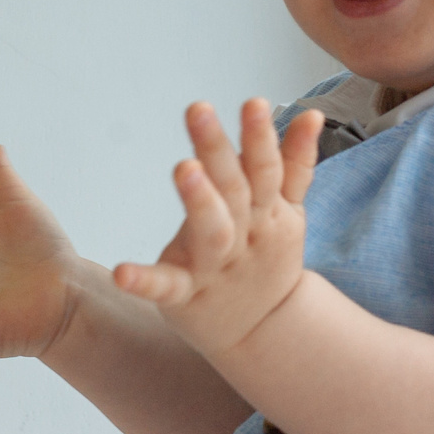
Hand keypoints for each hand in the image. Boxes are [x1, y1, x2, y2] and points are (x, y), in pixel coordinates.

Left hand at [115, 101, 322, 357]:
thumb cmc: (266, 258)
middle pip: (234, 189)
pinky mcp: (186, 296)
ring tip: (184, 167)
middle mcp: (244, 236)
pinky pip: (166, 288)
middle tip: (199, 109)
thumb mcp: (287, 213)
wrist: (263, 331)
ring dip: (199, 201)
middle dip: (218, 149)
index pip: (265, 169)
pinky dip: (145, 282)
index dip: (260, 137)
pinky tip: (122, 271)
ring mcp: (215, 267)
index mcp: (265, 212)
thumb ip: (295, 163)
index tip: (254, 102)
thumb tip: (312, 114)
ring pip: (211, 232)